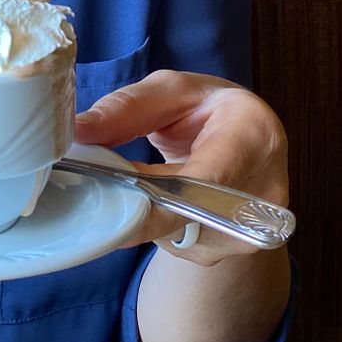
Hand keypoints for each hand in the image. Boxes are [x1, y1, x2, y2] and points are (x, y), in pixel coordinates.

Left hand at [72, 71, 289, 264]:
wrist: (247, 142)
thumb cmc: (207, 110)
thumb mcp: (170, 91)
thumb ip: (126, 108)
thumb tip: (77, 132)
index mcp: (254, 136)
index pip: (207, 180)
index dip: (159, 200)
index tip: (114, 206)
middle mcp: (264, 192)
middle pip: (188, 218)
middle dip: (135, 208)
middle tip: (94, 192)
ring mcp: (251, 230)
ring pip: (178, 235)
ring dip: (143, 216)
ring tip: (130, 185)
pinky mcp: (232, 250)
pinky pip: (181, 244)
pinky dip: (155, 225)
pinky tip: (153, 201)